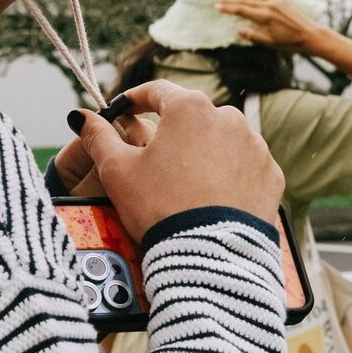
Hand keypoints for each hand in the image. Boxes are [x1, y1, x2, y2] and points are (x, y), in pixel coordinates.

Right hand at [65, 81, 283, 238]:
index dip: (135, 99)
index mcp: (189, 108)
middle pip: (192, 117)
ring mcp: (255, 147)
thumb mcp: (117, 170)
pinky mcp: (272, 175)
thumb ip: (98, 136)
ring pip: (221, 140)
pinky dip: (229, 175)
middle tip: (154, 160)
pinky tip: (211, 196)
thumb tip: (79, 116)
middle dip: (173, 132)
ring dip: (203, 153)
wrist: (209, 261)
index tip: (123, 110)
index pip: (157, 91)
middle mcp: (228, 118)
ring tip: (184, 184)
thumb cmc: (159, 208)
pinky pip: (245, 166)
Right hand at [214, 0, 318, 53]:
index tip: (217, 7)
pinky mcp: (282, 0)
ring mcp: (276, 1)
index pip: (241, 11)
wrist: (311, 35)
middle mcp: (269, 6)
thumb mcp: (271, 43)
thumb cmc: (291, 43)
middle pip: (244, 1)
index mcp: (264, 17)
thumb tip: (238, 30)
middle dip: (230, 0)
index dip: (228, 8)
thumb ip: (254, 36)